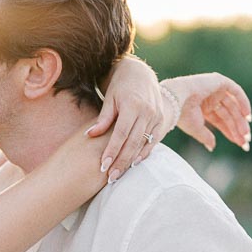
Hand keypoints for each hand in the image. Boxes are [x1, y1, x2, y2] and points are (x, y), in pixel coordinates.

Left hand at [85, 56, 162, 179]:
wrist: (140, 74)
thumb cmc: (120, 86)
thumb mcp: (109, 98)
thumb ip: (103, 118)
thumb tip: (90, 134)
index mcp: (133, 105)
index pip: (121, 133)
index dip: (112, 151)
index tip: (103, 165)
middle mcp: (147, 111)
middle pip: (133, 142)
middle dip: (121, 161)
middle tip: (111, 177)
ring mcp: (156, 116)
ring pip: (143, 144)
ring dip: (131, 160)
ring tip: (120, 174)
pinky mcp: (161, 120)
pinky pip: (153, 141)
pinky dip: (144, 153)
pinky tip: (134, 164)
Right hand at [171, 73, 251, 151]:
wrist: (176, 100)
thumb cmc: (182, 115)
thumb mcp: (196, 129)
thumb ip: (206, 137)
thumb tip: (212, 147)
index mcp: (203, 109)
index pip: (221, 121)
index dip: (231, 132)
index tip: (240, 144)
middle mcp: (210, 99)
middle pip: (229, 115)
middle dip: (237, 128)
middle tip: (245, 142)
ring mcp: (215, 89)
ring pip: (233, 106)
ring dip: (240, 120)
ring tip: (245, 134)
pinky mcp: (219, 81)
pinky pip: (235, 91)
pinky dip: (243, 102)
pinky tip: (248, 117)